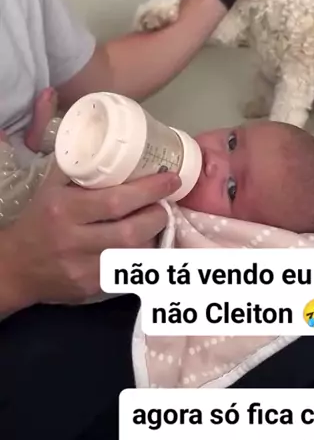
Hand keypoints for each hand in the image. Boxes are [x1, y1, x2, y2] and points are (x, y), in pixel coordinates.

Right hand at [1, 163, 180, 309]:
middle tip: (164, 205)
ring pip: (134, 255)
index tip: (171, 180)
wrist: (15, 266)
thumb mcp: (53, 188)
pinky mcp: (90, 288)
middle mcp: (73, 240)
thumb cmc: (39, 219)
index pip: (116, 201)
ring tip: (155, 224)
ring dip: (153, 238)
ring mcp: (82, 269)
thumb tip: (122, 151)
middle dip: (157, 216)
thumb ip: (83, 170)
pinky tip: (144, 246)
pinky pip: (127, 272)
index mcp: (64, 209)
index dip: (149, 191)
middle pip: (131, 232)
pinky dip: (141, 258)